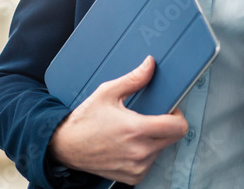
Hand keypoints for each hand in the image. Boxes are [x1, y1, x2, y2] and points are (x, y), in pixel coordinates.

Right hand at [48, 56, 188, 184]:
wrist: (65, 146)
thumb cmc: (85, 120)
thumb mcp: (107, 92)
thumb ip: (134, 79)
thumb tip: (150, 65)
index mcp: (136, 129)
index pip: (178, 127)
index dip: (177, 115)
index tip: (169, 109)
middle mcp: (139, 152)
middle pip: (173, 138)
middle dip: (166, 125)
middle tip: (150, 117)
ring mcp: (136, 167)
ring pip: (162, 149)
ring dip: (155, 139)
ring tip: (134, 131)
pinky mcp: (133, 177)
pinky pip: (150, 162)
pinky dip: (145, 153)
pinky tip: (129, 144)